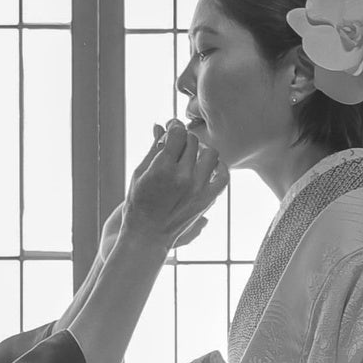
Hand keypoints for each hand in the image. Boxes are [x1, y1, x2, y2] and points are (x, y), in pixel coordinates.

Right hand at [123, 117, 223, 251]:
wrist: (148, 236)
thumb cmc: (138, 204)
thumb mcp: (139, 173)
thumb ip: (153, 149)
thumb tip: (161, 127)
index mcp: (163, 169)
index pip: (178, 133)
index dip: (174, 127)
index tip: (171, 128)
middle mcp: (183, 177)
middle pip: (193, 142)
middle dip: (184, 139)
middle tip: (177, 145)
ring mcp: (198, 189)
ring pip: (211, 153)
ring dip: (201, 150)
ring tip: (192, 156)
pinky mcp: (208, 199)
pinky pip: (223, 175)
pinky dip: (219, 167)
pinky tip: (208, 167)